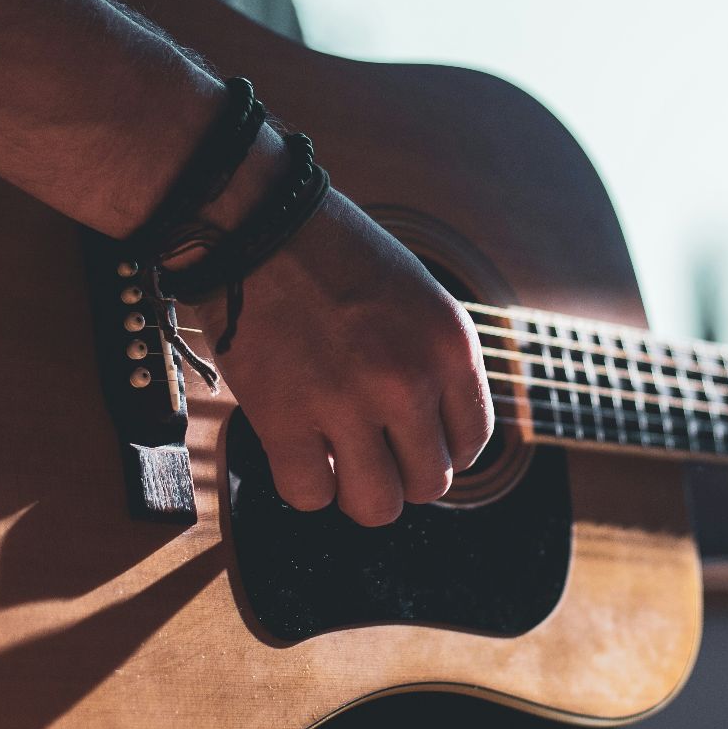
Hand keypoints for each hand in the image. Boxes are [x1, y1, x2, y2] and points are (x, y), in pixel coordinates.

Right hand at [181, 189, 493, 526]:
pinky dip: (303, 483)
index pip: (472, 440)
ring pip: (377, 505)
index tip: (410, 440)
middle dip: (400, 474)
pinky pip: (309, 495)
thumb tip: (432, 437)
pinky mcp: (284, 419)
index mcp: (449, 345)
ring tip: (337, 461)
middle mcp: (408, 380)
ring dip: (356, 493)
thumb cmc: (330, 254)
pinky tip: (296, 450)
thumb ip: (432, 363)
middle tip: (369, 449)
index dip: (440, 450)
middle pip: (429, 483)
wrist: (255, 223)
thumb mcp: (414, 297)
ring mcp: (347, 403)